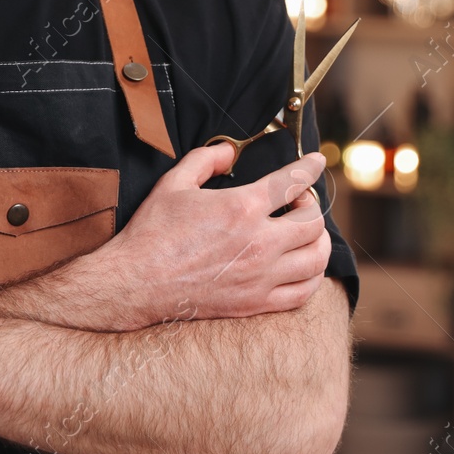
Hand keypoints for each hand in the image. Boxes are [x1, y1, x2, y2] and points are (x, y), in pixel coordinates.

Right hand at [76, 143, 332, 329]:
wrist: (136, 283)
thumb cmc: (152, 232)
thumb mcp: (173, 182)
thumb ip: (205, 159)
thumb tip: (229, 150)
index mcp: (241, 207)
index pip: (292, 182)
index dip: (310, 168)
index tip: (317, 161)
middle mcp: (259, 243)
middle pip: (313, 221)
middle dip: (311, 204)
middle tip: (296, 201)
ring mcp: (260, 277)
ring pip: (316, 258)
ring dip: (318, 240)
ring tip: (303, 232)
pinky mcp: (256, 303)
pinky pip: (303, 292)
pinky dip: (311, 275)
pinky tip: (300, 265)